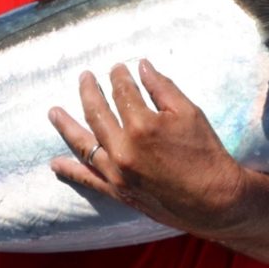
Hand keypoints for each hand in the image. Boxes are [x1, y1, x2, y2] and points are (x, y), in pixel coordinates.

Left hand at [49, 59, 249, 238]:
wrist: (215, 201)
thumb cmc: (206, 153)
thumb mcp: (190, 113)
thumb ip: (163, 88)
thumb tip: (142, 66)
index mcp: (142, 125)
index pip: (123, 93)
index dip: (119, 77)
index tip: (117, 68)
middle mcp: (123, 149)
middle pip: (97, 113)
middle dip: (89, 91)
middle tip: (84, 77)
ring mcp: (117, 172)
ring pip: (84, 143)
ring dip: (66, 125)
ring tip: (53, 112)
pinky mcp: (118, 192)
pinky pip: (88, 180)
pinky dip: (70, 171)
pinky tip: (55, 163)